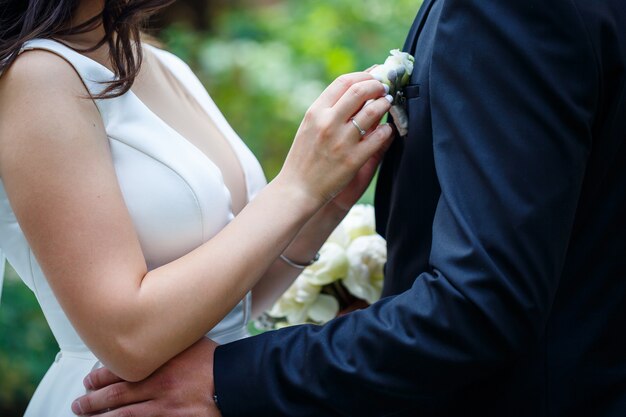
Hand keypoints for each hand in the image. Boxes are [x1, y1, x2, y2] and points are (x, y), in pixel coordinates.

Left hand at [72, 338, 220, 416]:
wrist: (237, 383)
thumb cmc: (214, 361)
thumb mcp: (188, 342)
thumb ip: (166, 341)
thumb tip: (147, 334)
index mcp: (160, 362)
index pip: (119, 370)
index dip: (98, 377)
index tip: (88, 381)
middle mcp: (159, 385)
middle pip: (115, 396)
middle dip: (92, 402)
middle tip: (79, 404)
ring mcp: (166, 407)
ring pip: (123, 416)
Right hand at [278, 72, 393, 207]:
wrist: (298, 188)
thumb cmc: (305, 157)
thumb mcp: (310, 126)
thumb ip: (330, 109)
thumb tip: (354, 88)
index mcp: (315, 112)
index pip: (343, 82)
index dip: (363, 75)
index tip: (374, 76)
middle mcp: (327, 123)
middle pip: (360, 91)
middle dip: (377, 85)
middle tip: (385, 88)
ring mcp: (341, 141)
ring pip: (373, 112)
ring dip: (385, 104)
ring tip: (387, 104)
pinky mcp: (353, 159)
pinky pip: (379, 137)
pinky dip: (386, 129)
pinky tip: (386, 129)